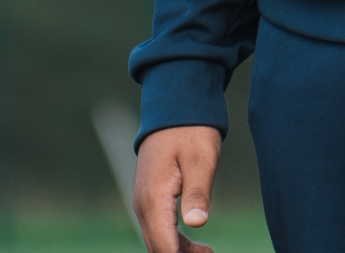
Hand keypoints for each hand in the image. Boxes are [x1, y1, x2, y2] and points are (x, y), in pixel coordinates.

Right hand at [133, 125, 223, 252]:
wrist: (175, 107)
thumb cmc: (192, 131)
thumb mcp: (201, 159)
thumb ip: (198, 192)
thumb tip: (196, 224)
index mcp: (154, 199)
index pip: (164, 247)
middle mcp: (143, 205)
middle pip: (158, 248)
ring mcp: (145, 202)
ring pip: (158, 241)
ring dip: (180, 252)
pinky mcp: (151, 199)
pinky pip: (160, 229)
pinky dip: (176, 242)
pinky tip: (198, 246)